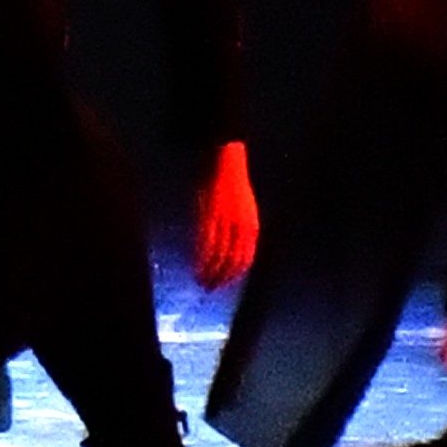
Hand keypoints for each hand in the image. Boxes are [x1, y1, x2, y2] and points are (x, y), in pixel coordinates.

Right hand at [192, 141, 262, 289]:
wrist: (227, 157)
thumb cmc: (233, 183)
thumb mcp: (242, 209)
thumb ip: (238, 230)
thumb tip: (230, 251)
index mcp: (251, 226)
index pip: (244, 259)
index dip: (233, 275)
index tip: (223, 285)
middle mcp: (241, 226)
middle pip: (231, 261)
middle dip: (221, 278)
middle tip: (210, 288)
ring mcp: (225, 220)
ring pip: (218, 255)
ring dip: (209, 271)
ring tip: (201, 282)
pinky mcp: (210, 213)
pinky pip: (206, 242)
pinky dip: (201, 257)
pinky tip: (195, 265)